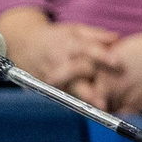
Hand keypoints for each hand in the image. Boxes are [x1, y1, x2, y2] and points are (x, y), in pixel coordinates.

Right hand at [0, 10, 117, 98]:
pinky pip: (62, 96)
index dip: (102, 56)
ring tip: (100, 108)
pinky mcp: (44, 86)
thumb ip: (95, 35)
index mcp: (69, 44)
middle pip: (75, 73)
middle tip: (104, 101)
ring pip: (67, 88)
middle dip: (89, 86)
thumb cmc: (56, 38)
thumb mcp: (74, 30)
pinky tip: (90, 110)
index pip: (87, 49)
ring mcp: (50, 75)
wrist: (24, 44)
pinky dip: (75, 103)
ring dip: (82, 98)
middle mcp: (59, 60)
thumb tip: (116, 38)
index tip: (117, 62)